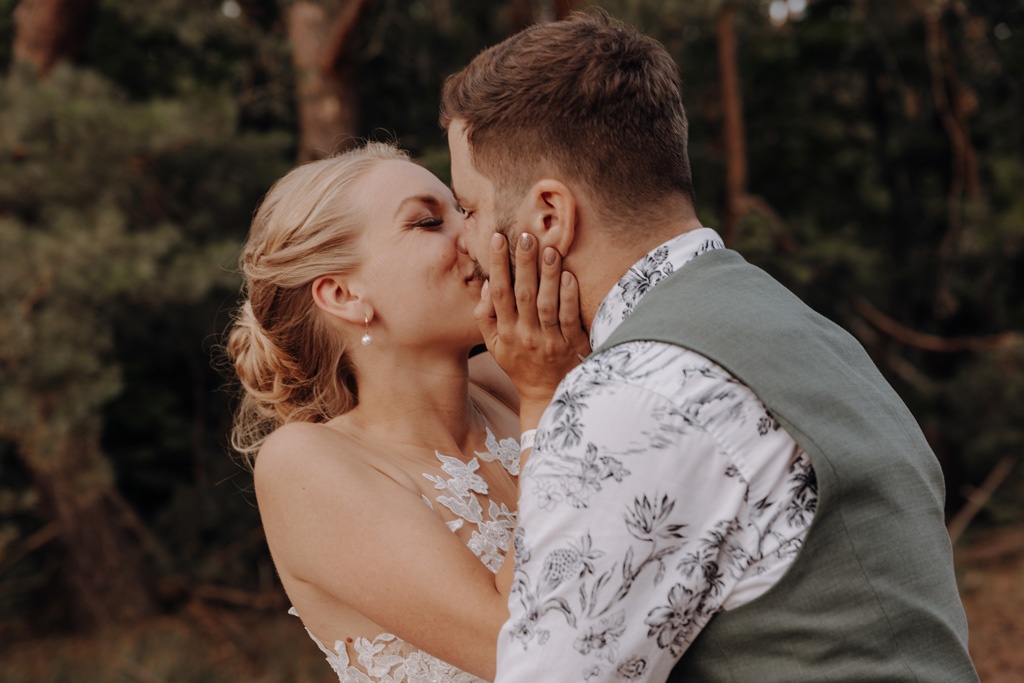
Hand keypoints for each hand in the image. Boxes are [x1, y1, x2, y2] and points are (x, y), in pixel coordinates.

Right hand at [475, 232, 590, 410]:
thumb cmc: (519, 363)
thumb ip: (485, 316)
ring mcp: (549, 341)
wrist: (546, 395)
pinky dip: (568, 297)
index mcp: (505, 332)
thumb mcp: (494, 345)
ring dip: (547, 276)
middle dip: (523, 263)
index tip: (497, 238)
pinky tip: (568, 276)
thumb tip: (487, 284)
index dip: (497, 264)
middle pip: (522, 294)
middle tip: (526, 236)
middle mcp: (525, 335)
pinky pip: (569, 318)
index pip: (499, 292)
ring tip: (549, 249)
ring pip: (546, 304)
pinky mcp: (571, 345)